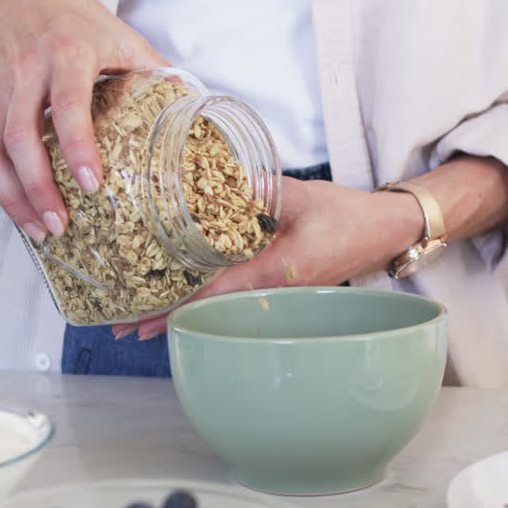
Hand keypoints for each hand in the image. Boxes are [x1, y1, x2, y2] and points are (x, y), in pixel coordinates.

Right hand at [0, 0, 166, 240]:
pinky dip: (0, 186)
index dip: (78, 146)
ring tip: (40, 230)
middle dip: (38, 187)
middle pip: (21, 136)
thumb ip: (153, 71)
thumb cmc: (76, 20)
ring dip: (13, 196)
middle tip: (60, 224)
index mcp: (67, 54)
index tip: (91, 183)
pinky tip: (22, 210)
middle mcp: (27, 72)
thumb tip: (193, 109)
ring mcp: (0, 89)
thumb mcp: (120, 36)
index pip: (69, 104)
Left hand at [121, 177, 423, 339]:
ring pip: (220, 305)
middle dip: (167, 317)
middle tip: (123, 327)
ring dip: (183, 309)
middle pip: (209, 309)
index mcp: (275, 271)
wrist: (385, 232)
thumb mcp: (302, 195)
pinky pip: (236, 295)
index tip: (140, 323)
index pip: (214, 294)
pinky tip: (185, 292)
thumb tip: (218, 180)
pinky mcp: (279, 286)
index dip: (174, 308)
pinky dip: (206, 296)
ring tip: (141, 315)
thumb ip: (260, 189)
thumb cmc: (348, 215)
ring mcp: (276, 293)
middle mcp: (272, 290)